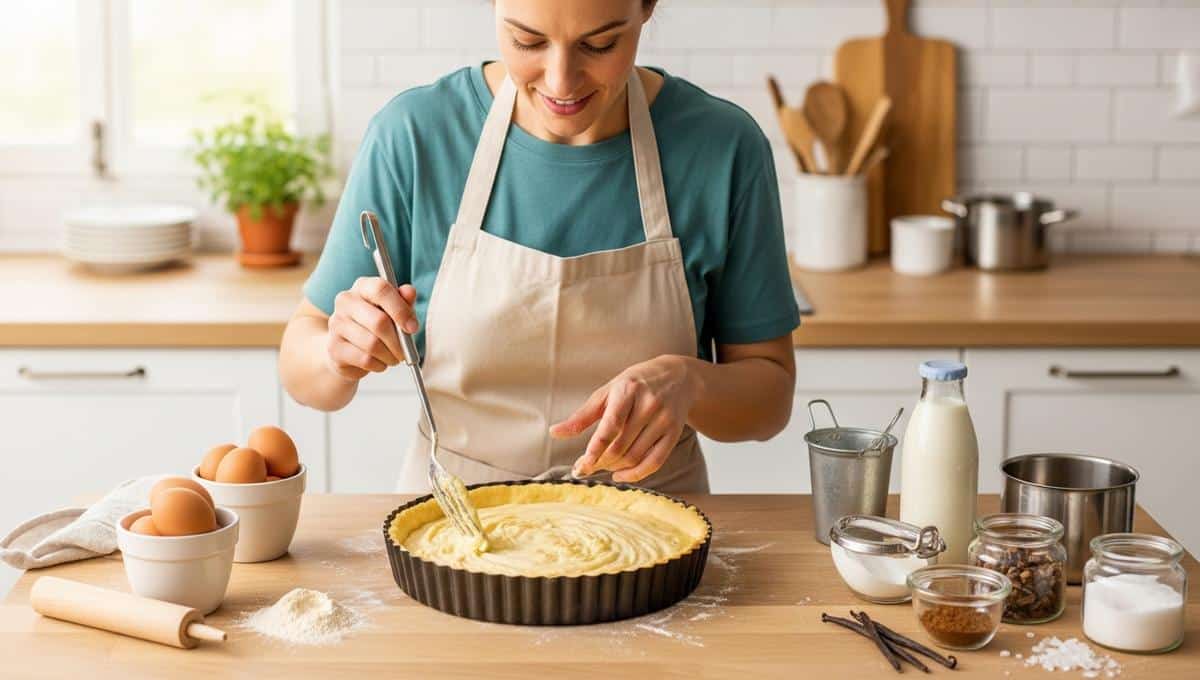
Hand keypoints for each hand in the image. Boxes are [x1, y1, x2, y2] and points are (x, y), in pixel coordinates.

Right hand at [325, 277, 417, 381]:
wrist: (347, 348)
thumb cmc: (375, 325)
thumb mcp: (394, 310)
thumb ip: (404, 301)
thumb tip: (409, 292)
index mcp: (363, 286)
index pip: (381, 289)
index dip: (401, 310)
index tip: (413, 328)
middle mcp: (345, 301)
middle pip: (379, 321)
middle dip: (398, 341)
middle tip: (405, 351)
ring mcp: (336, 324)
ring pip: (372, 344)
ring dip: (389, 356)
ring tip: (393, 357)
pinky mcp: (334, 348)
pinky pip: (365, 359)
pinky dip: (378, 365)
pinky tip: (379, 362)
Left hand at [549, 355, 698, 482]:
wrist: (677, 377)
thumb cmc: (634, 384)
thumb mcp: (607, 392)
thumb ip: (582, 415)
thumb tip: (554, 432)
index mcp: (628, 390)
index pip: (611, 425)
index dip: (595, 448)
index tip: (581, 465)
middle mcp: (649, 404)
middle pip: (621, 446)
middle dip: (599, 462)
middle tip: (584, 468)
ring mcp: (664, 420)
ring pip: (635, 456)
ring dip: (613, 468)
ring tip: (600, 466)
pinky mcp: (674, 433)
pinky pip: (654, 462)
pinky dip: (635, 475)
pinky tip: (619, 475)